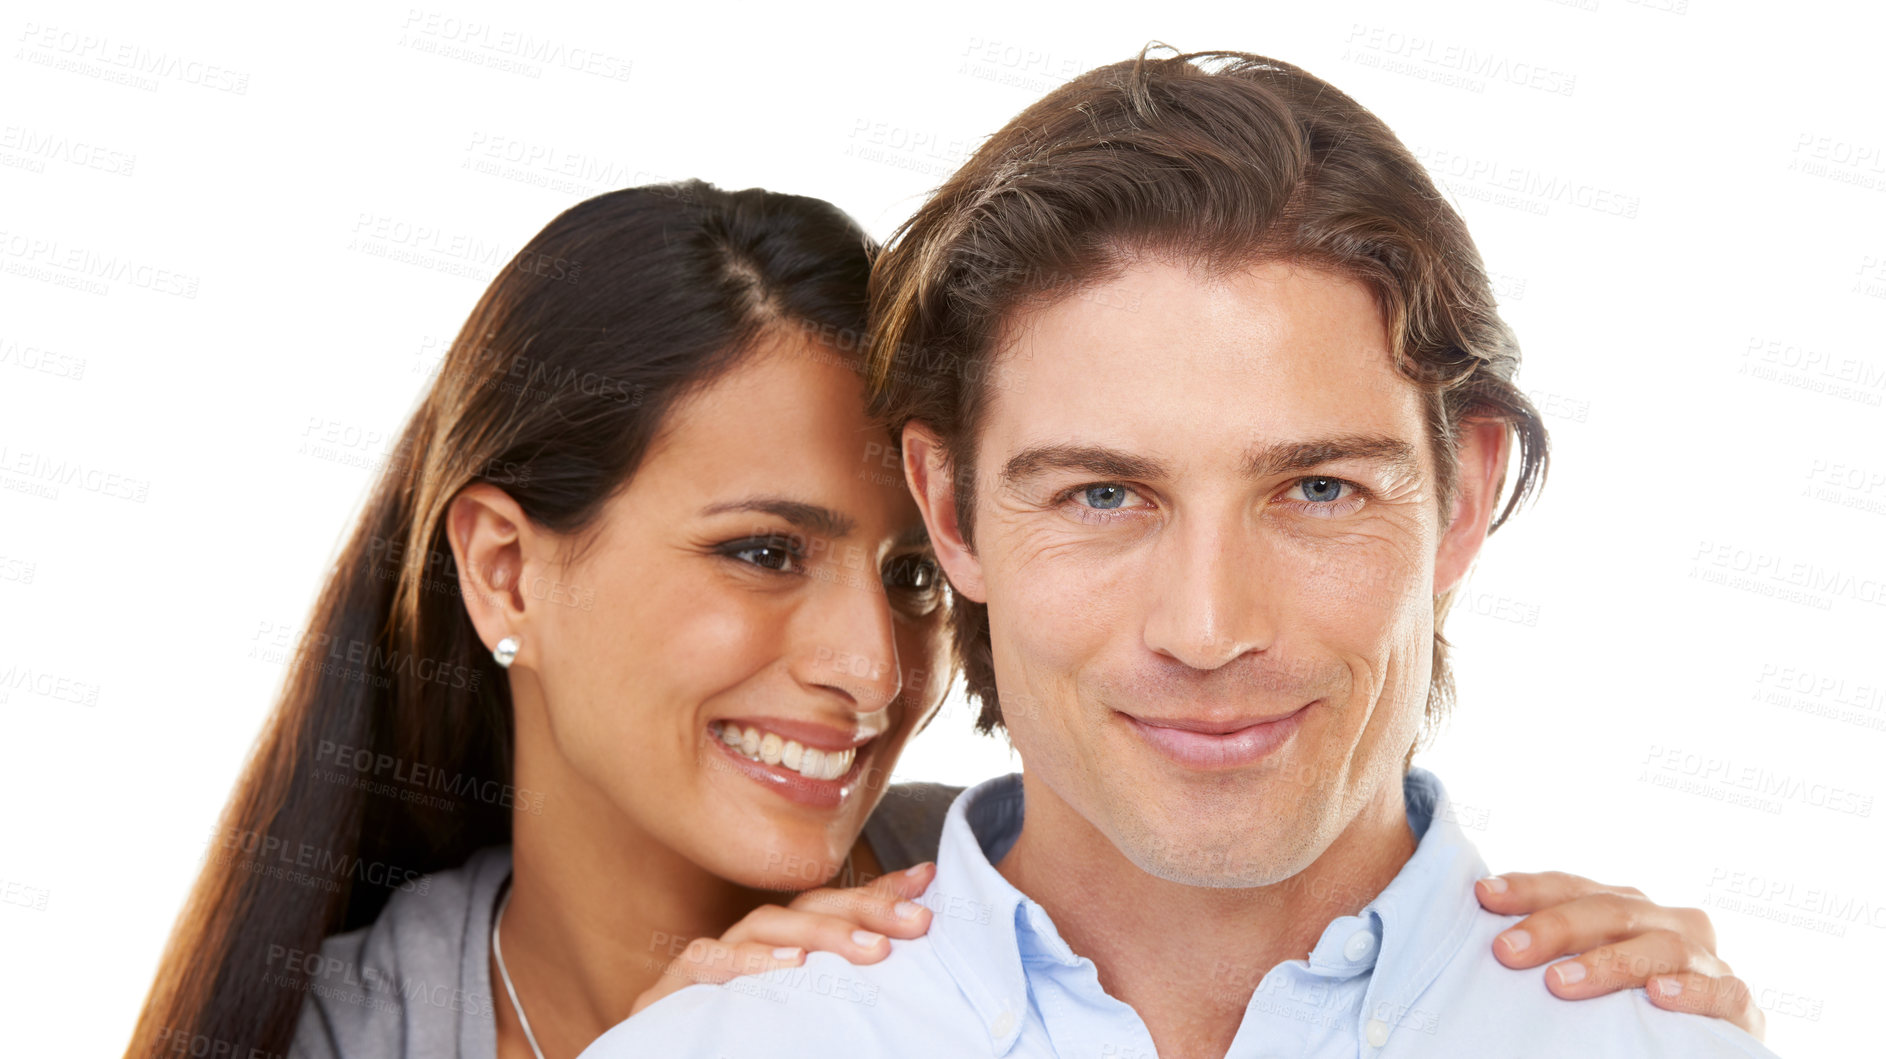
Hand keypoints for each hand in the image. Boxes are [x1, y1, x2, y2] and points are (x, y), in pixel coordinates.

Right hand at [630, 861, 936, 1015]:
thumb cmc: (735, 1045)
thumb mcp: (799, 1019)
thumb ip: (837, 992)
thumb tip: (900, 966)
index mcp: (777, 949)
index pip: (832, 908)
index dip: (879, 893)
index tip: (928, 880)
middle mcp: (744, 946)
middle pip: (807, 909)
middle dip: (865, 910)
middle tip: (918, 924)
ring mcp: (706, 964)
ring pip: (762, 925)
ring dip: (819, 933)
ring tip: (869, 950)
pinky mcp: (668, 991)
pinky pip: (707, 962)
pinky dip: (747, 961)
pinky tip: (789, 966)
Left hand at [1476, 870, 1762, 1040]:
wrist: (1696, 1047)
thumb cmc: (1625, 1006)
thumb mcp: (1585, 969)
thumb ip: (1550, 952)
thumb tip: (1484, 942)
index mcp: (1625, 908)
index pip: (1571, 887)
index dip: (1528, 888)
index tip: (1483, 895)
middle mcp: (1667, 922)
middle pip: (1611, 909)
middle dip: (1554, 927)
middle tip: (1506, 951)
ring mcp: (1706, 960)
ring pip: (1661, 945)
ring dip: (1608, 964)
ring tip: (1559, 983)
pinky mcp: (1738, 1002)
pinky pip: (1721, 990)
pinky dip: (1690, 990)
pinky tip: (1657, 995)